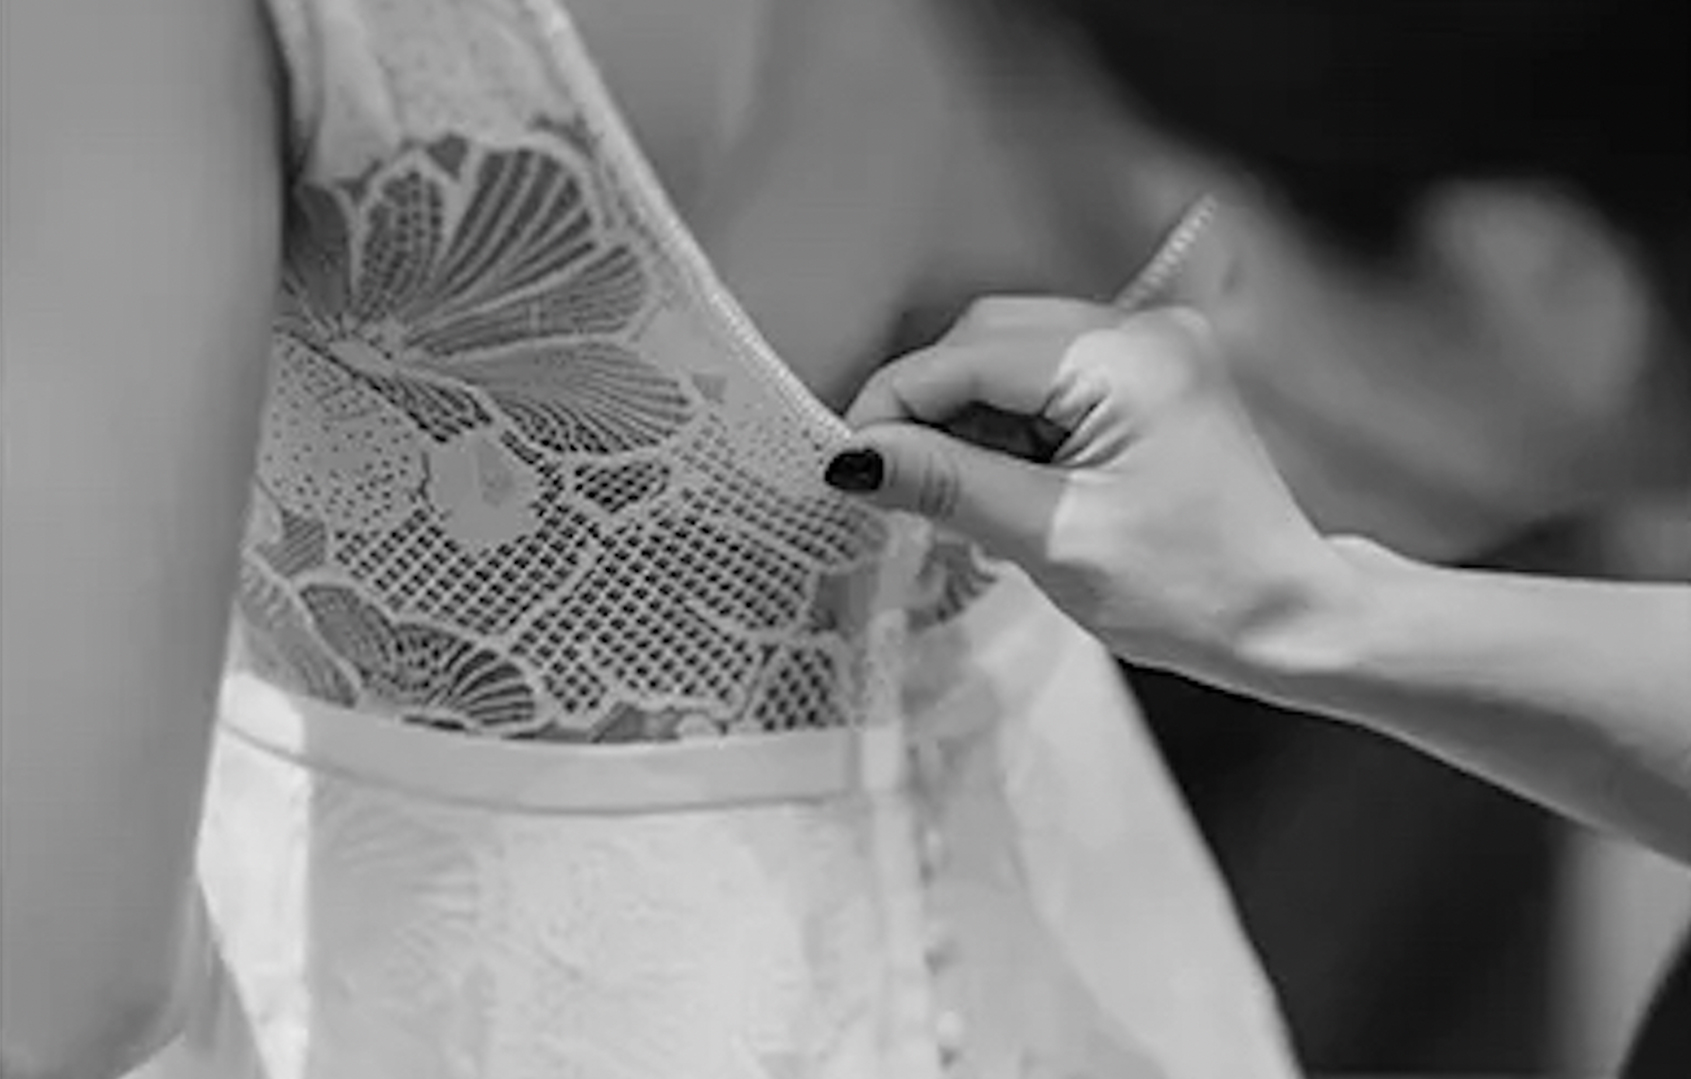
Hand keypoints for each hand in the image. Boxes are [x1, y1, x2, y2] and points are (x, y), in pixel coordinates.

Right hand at [826, 297, 1357, 677]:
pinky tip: (1006, 486)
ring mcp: (1149, 350)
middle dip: (930, 409)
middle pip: (984, 339)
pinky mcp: (1149, 379)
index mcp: (1123, 358)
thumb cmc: (1191, 591)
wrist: (1288, 618)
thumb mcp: (1052, 539)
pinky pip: (1048, 381)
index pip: (966, 355)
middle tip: (896, 487)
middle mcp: (1140, 331)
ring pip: (1009, 359)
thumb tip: (853, 457)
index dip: (893, 406)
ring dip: (968, 421)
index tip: (846, 466)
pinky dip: (1010, 428)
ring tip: (963, 500)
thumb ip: (947, 484)